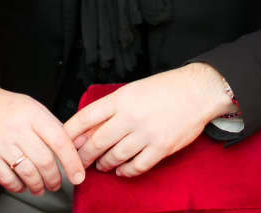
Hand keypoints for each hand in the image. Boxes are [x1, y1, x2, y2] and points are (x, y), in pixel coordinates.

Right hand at [0, 80, 85, 195]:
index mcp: (32, 114)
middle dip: (55, 179)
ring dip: (38, 186)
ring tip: (40, 188)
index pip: (60, 140)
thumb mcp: (30, 106)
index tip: (78, 175)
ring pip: (28, 173)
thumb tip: (74, 144)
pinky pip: (8, 179)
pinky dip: (18, 187)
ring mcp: (1, 143)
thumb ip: (50, 124)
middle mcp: (17, 128)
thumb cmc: (1, 106)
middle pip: (45, 161)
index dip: (72, 161)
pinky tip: (21, 185)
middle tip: (56, 184)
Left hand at [63, 63, 236, 177]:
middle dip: (84, 155)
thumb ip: (113, 108)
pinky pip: (136, 166)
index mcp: (121, 99)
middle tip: (78, 162)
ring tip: (102, 165)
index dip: (70, 132)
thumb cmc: (165, 89)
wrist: (197, 91)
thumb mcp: (134, 90)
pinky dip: (126, 172)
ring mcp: (146, 133)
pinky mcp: (161, 148)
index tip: (62, 141)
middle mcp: (130, 116)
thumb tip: (91, 128)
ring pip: (115, 157)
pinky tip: (122, 171)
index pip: (86, 117)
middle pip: (97, 142)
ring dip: (105, 164)